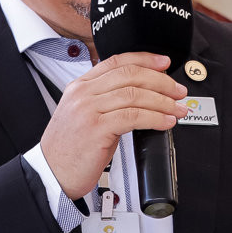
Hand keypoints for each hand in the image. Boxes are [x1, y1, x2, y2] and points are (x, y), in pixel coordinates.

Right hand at [39, 52, 188, 197]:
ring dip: (163, 101)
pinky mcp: (97, 129)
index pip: (117, 62)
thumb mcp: (83, 115)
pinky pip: (134, 117)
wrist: (52, 173)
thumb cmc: (69, 149)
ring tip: (178, 108)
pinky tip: (166, 122)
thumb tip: (142, 96)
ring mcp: (89, 110)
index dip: (145, 59)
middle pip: (130, 75)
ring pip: (135, 95)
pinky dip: (155, 118)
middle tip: (178, 90)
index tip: (164, 63)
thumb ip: (105, 100)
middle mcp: (83, 94)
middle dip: (161, 81)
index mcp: (80, 86)